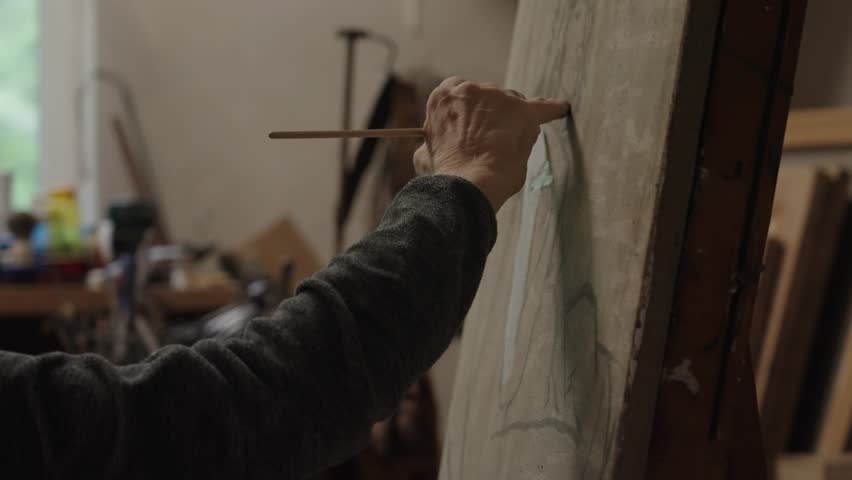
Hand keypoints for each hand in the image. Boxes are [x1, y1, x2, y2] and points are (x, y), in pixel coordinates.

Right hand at [413, 77, 568, 210]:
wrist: (466, 185)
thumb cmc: (445, 174)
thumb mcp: (426, 154)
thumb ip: (436, 140)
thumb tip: (435, 146)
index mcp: (443, 97)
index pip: (461, 94)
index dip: (469, 113)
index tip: (472, 128)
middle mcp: (470, 88)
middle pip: (490, 97)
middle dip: (492, 117)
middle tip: (489, 144)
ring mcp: (498, 97)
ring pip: (513, 104)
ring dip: (512, 122)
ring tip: (506, 149)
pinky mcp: (523, 112)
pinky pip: (543, 108)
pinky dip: (552, 109)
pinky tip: (561, 109)